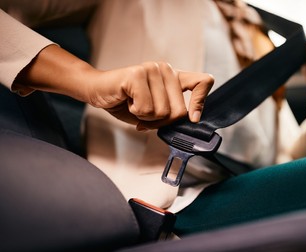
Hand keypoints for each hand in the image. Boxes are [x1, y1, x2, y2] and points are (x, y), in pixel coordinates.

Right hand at [86, 62, 213, 130]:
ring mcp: (152, 69)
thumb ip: (172, 114)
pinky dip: (136, 114)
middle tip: (145, 115)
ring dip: (146, 118)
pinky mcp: (137, 74)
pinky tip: (128, 102)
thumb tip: (191, 120)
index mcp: (174, 77)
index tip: (193, 119)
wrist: (96, 91)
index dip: (201, 102)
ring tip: (134, 105)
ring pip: (163, 112)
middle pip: (180, 111)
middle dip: (161, 122)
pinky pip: (146, 109)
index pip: (203, 81)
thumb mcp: (154, 111)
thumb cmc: (126, 101)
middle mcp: (166, 69)